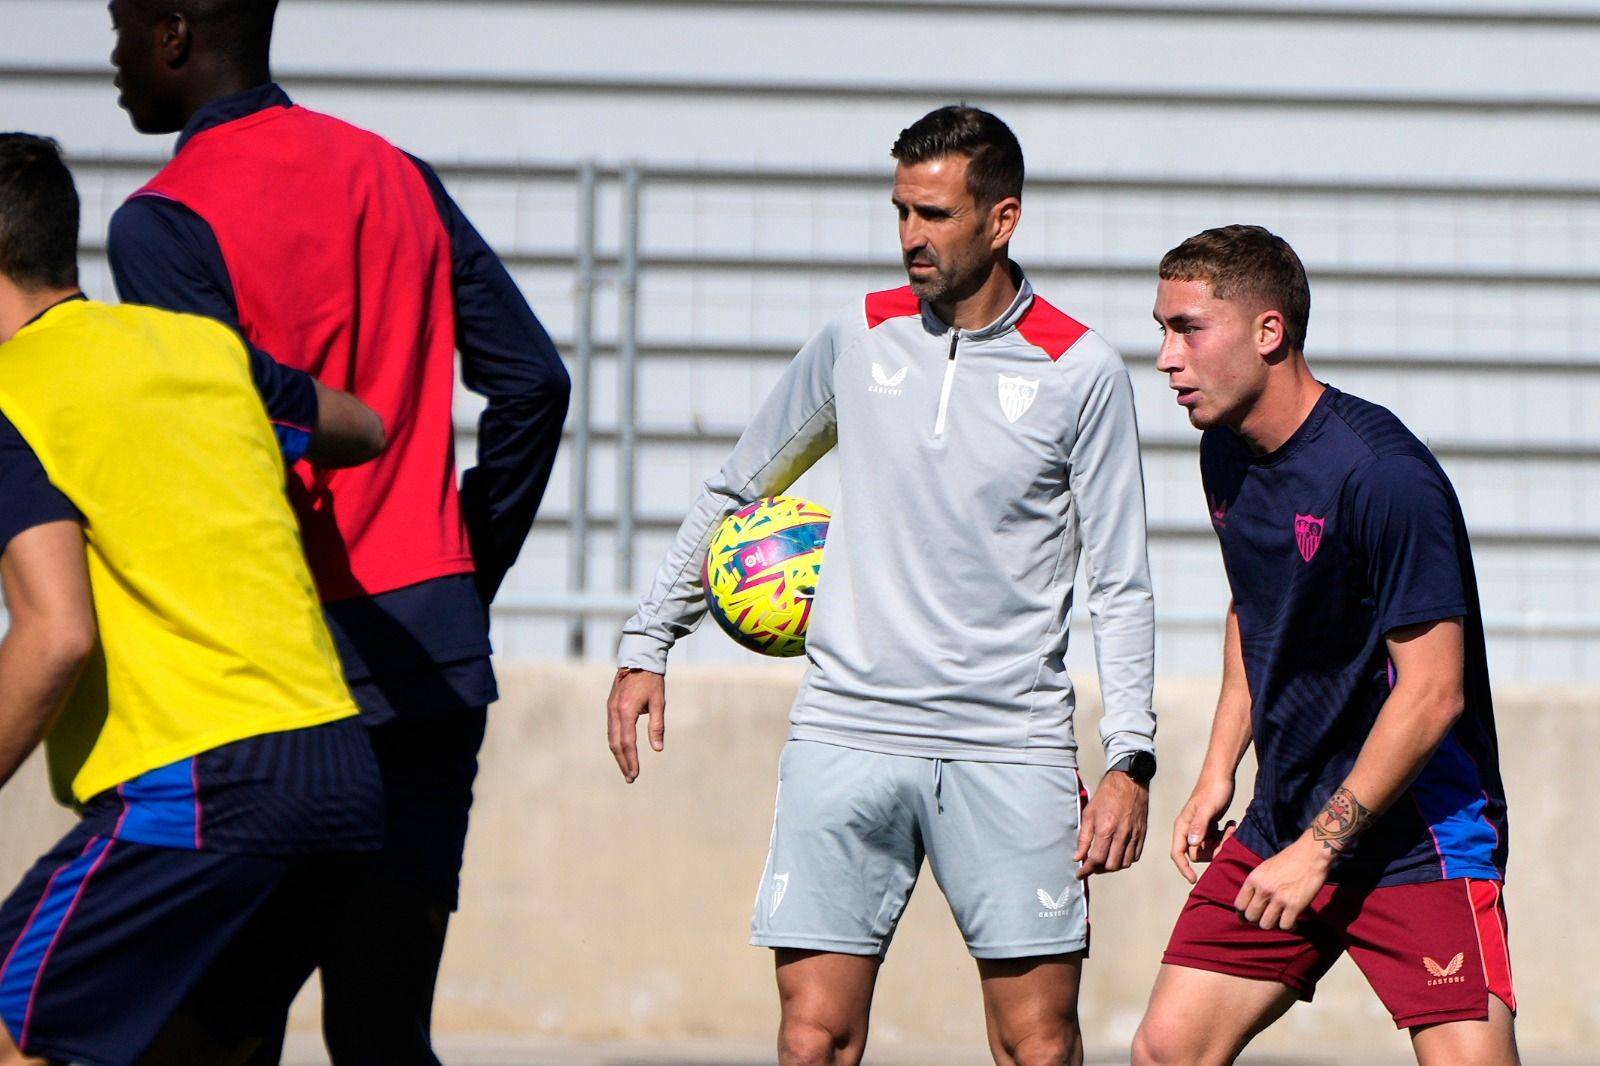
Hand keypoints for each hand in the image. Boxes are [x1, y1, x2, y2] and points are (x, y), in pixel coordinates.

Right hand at [606, 668, 664, 782]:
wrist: (638, 659)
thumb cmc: (651, 680)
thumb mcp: (658, 702)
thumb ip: (657, 725)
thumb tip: (658, 749)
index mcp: (626, 711)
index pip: (628, 742)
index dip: (631, 760)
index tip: (635, 774)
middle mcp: (614, 711)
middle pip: (616, 744)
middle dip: (623, 762)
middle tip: (630, 778)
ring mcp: (610, 709)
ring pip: (611, 738)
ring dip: (618, 755)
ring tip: (627, 769)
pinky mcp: (610, 706)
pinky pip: (611, 730)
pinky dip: (616, 743)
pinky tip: (623, 751)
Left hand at [1074, 769, 1148, 878]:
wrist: (1129, 781)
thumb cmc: (1107, 795)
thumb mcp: (1088, 813)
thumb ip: (1083, 838)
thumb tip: (1077, 857)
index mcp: (1106, 829)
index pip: (1096, 859)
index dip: (1086, 870)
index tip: (1080, 874)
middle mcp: (1122, 835)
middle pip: (1111, 865)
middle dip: (1099, 869)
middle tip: (1091, 865)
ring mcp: (1134, 835)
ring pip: (1124, 863)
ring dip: (1112, 866)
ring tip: (1104, 861)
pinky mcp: (1142, 834)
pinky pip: (1135, 856)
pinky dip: (1125, 860)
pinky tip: (1117, 854)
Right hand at [1170, 776, 1236, 883]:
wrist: (1221, 775)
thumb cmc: (1213, 789)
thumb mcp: (1208, 808)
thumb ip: (1199, 826)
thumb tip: (1192, 845)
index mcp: (1183, 826)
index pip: (1178, 853)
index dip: (1184, 868)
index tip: (1194, 879)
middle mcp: (1188, 829)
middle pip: (1197, 853)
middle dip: (1213, 851)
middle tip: (1227, 838)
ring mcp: (1199, 828)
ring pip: (1208, 848)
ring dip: (1221, 843)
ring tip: (1231, 828)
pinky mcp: (1208, 826)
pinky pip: (1215, 841)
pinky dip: (1224, 837)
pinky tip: (1231, 824)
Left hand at [1232, 834, 1333, 930]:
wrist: (1312, 853)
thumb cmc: (1290, 858)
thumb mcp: (1265, 868)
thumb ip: (1257, 883)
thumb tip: (1252, 901)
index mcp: (1254, 879)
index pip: (1239, 905)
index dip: (1242, 914)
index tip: (1248, 918)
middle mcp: (1263, 889)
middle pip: (1251, 917)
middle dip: (1257, 921)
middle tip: (1267, 919)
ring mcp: (1278, 898)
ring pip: (1266, 925)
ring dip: (1273, 925)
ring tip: (1279, 920)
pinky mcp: (1294, 905)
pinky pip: (1285, 926)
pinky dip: (1289, 927)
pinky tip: (1293, 922)